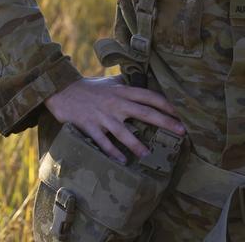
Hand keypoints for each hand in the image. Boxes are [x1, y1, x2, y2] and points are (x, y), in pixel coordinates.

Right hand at [44, 75, 185, 162]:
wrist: (62, 90)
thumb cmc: (90, 87)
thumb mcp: (112, 83)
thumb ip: (128, 86)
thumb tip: (145, 84)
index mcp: (123, 91)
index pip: (150, 97)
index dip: (167, 104)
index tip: (182, 113)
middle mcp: (116, 103)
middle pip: (145, 113)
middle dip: (164, 122)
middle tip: (182, 131)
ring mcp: (102, 116)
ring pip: (123, 132)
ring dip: (136, 144)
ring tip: (148, 154)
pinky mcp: (89, 126)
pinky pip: (102, 142)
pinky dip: (111, 152)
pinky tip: (121, 161)